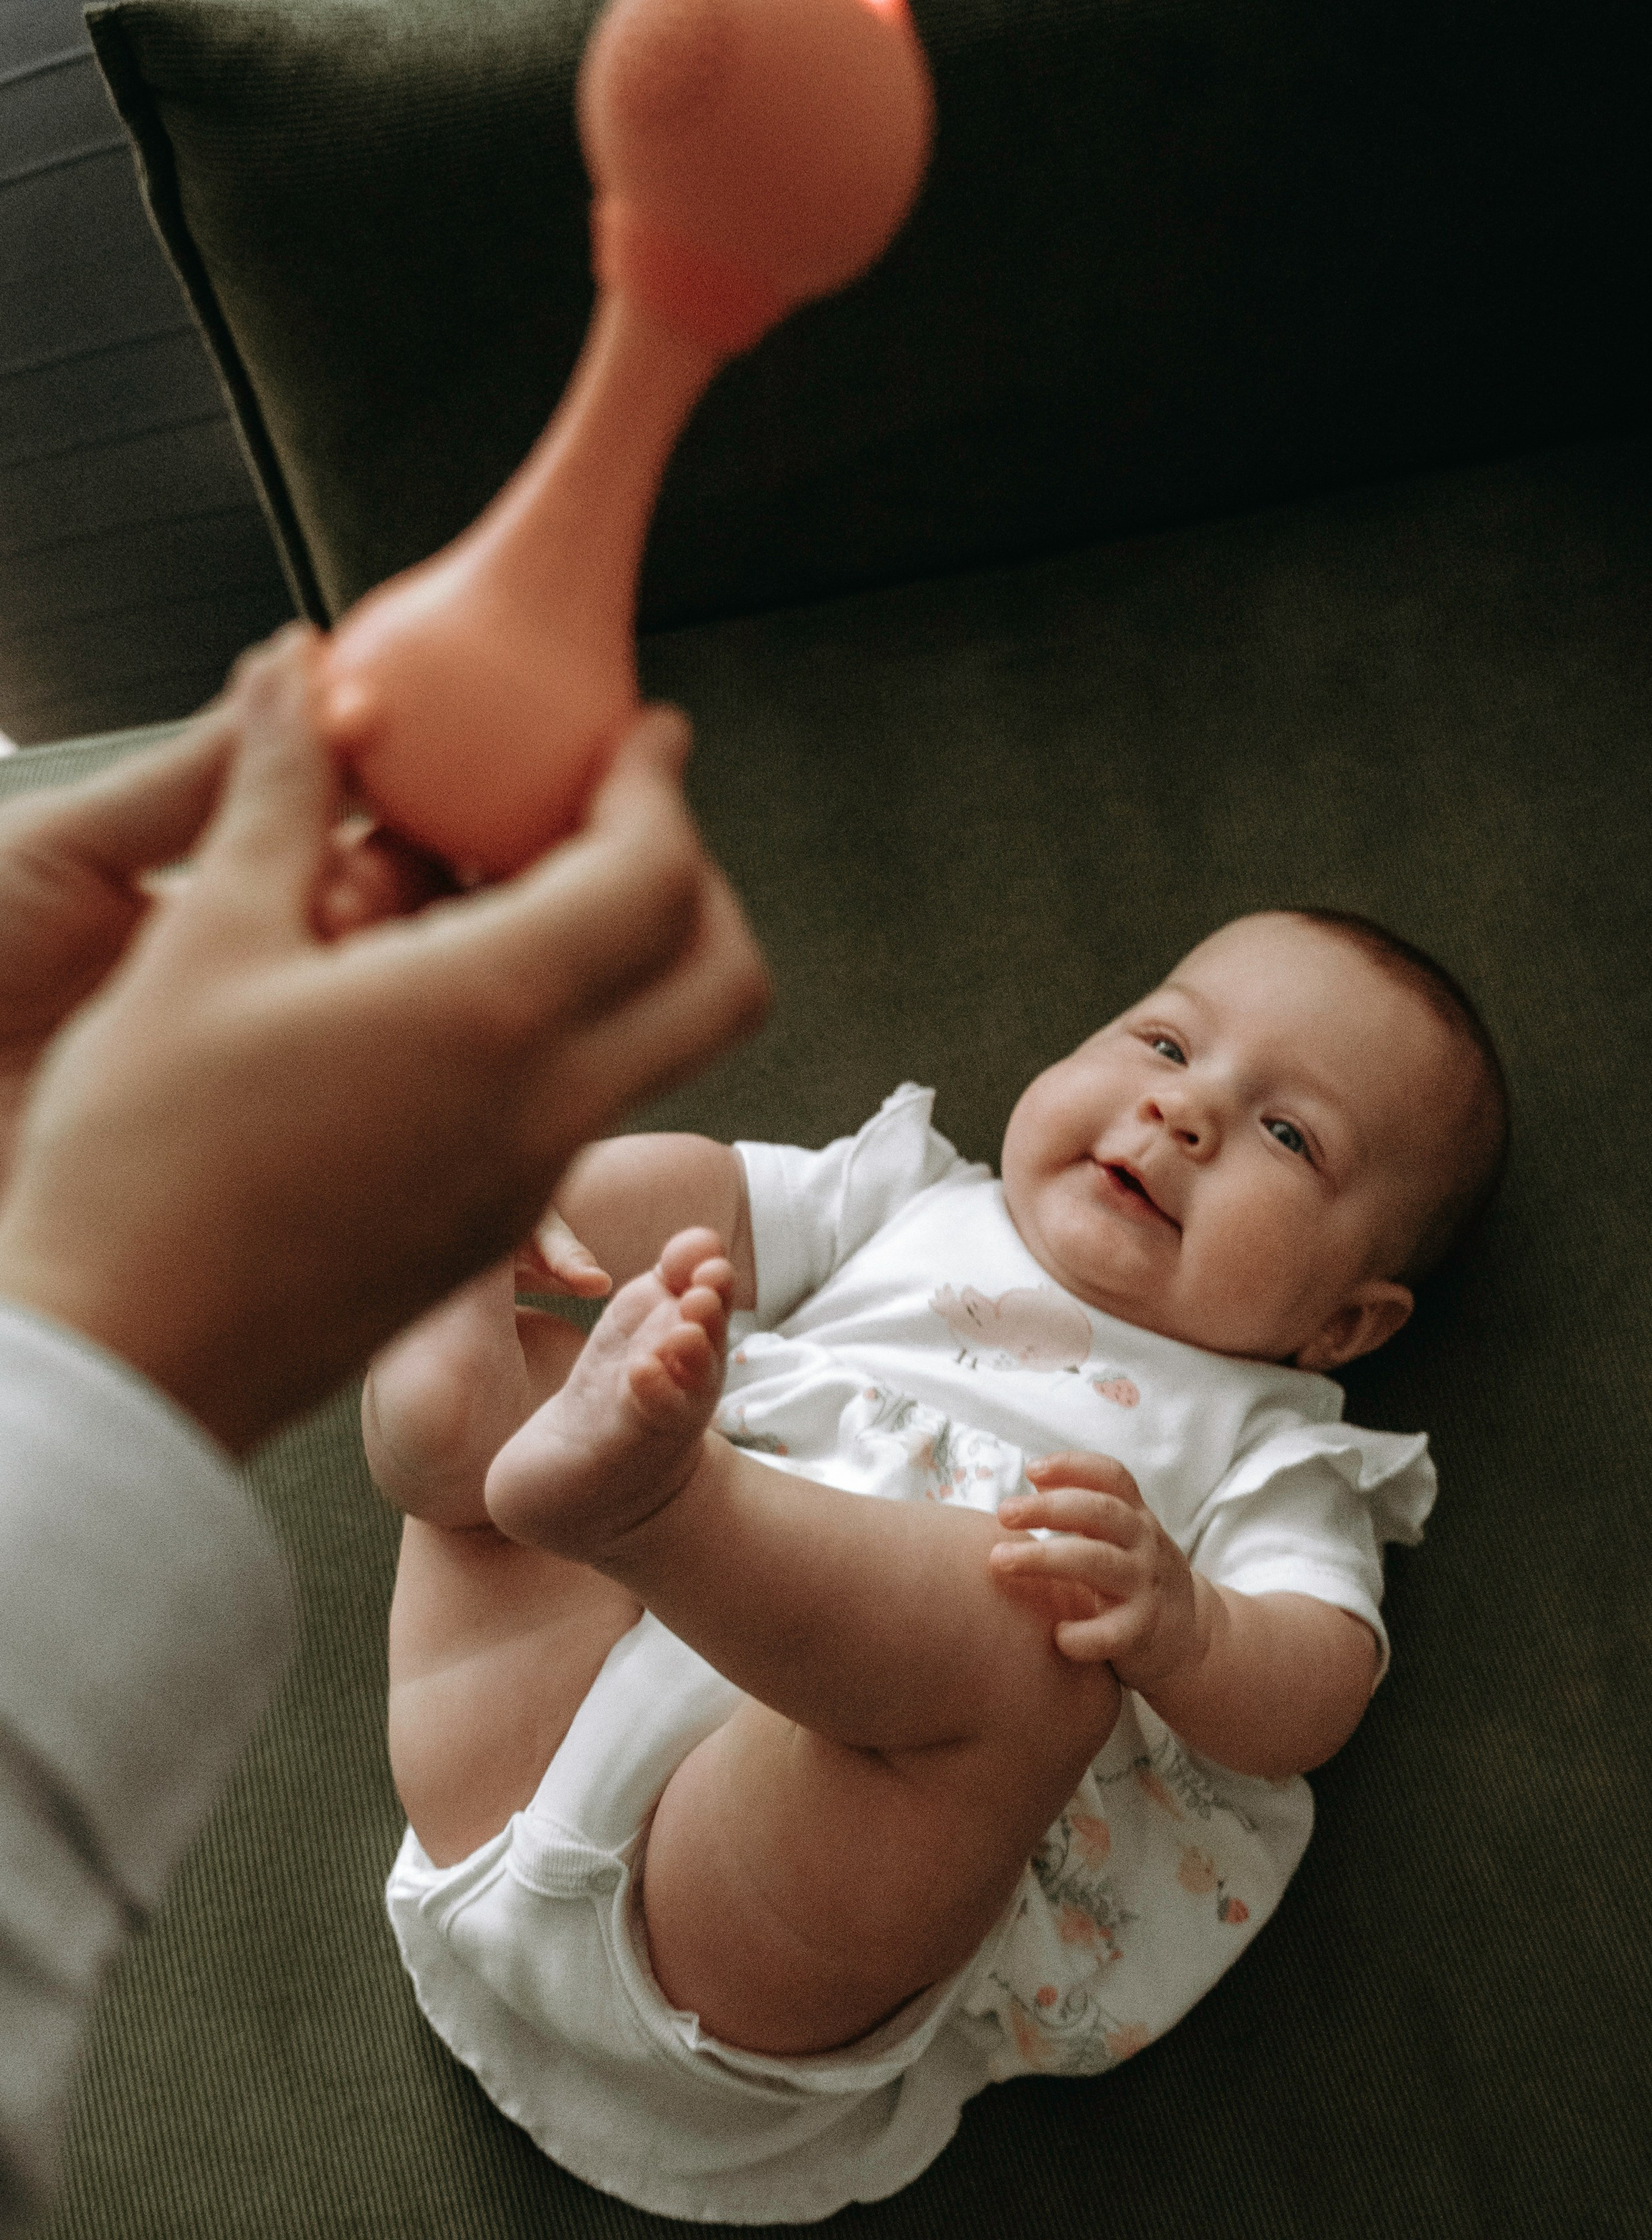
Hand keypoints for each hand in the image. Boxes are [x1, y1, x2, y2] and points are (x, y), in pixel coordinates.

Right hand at [0, 628, 768, 1451]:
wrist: (134, 1362)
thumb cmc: (144, 1164)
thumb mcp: (201, 942)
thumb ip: (274, 788)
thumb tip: (301, 670)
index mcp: (492, 1015)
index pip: (656, 876)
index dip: (659, 787)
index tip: (641, 735)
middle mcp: (546, 1104)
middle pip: (722, 978)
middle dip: (693, 882)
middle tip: (613, 820)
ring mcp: (532, 1179)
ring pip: (655, 1044)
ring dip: (623, 957)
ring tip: (494, 895)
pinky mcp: (494, 1222)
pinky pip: (580, 1101)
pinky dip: (563, 1027)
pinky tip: (444, 991)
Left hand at [990, 1451, 1208, 1690]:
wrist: (1189, 1638)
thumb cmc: (1137, 1581)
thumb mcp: (1123, 1538)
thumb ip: (1086, 1508)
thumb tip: (1037, 1478)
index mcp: (1136, 1518)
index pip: (1111, 1477)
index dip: (1073, 1466)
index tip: (1031, 1470)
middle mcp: (1144, 1546)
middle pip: (1100, 1512)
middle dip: (1047, 1508)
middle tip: (1003, 1513)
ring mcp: (1145, 1587)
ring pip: (1097, 1562)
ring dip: (1044, 1558)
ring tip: (999, 1560)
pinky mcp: (1142, 1632)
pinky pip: (1109, 1633)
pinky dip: (1079, 1635)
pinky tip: (1055, 1636)